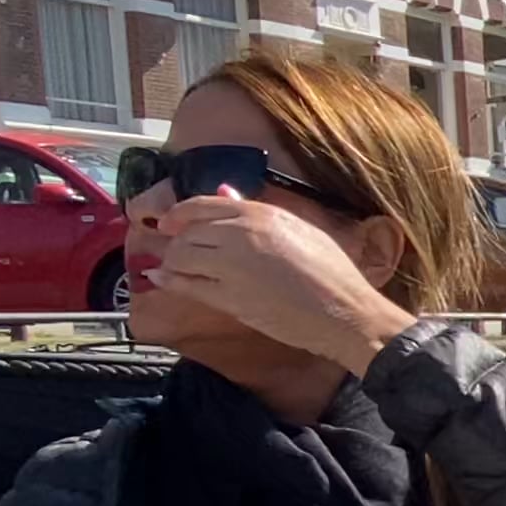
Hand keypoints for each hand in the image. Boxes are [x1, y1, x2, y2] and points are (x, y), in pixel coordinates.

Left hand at [141, 191, 417, 371]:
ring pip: (181, 257)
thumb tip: (222, 193)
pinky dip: (169, 281)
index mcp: (261, 214)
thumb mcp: (300, 230)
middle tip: (173, 250)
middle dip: (176, 241)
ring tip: (171, 268)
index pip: (202, 205)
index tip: (170, 222)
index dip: (179, 213)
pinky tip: (161, 280)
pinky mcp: (228, 297)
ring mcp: (232, 266)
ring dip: (172, 262)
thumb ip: (257, 212)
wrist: (344, 312)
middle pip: (188, 232)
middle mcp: (241, 234)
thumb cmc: (332, 271)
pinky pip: (186, 285)